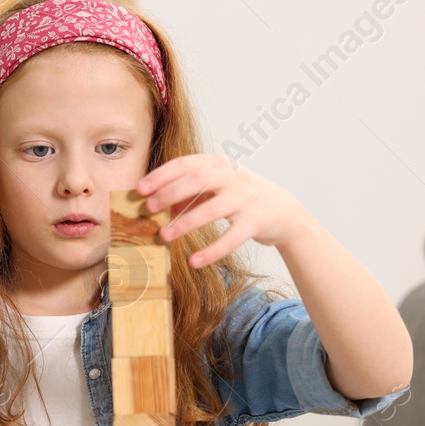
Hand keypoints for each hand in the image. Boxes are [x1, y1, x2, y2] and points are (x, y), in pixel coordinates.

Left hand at [135, 154, 312, 269]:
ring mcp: (247, 198)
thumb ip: (188, 194)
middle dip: (169, 194)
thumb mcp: (216, 189)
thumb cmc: (240, 198)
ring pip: (212, 209)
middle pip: (197, 180)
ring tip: (164, 236)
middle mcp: (234, 177)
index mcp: (220, 164)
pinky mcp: (256, 222)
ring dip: (185, 223)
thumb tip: (157, 205)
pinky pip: (231, 238)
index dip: (161, 175)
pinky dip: (211, 251)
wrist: (284, 211)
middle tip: (148, 209)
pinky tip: (194, 262)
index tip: (140, 189)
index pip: (186, 163)